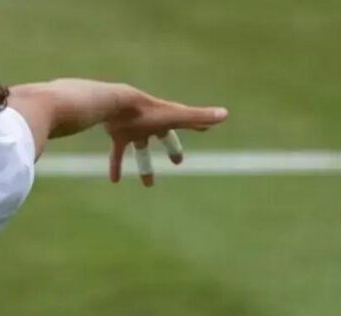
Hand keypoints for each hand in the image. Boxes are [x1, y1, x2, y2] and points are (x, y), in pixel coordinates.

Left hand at [105, 87, 227, 185]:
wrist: (116, 104)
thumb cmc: (147, 111)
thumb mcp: (175, 116)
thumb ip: (198, 117)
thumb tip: (225, 114)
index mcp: (166, 117)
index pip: (186, 121)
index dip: (196, 125)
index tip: (205, 129)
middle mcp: (151, 123)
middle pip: (163, 137)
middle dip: (171, 148)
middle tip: (178, 162)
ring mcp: (133, 129)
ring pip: (140, 149)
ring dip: (145, 166)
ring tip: (149, 185)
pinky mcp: (117, 134)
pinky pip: (117, 154)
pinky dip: (116, 166)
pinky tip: (114, 181)